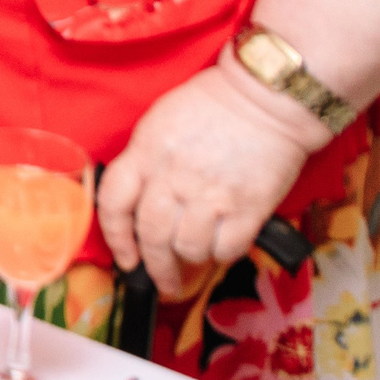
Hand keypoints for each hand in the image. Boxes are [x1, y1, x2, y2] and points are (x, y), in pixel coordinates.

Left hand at [96, 59, 328, 289]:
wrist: (266, 99)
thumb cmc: (212, 106)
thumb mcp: (159, 123)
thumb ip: (145, 161)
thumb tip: (142, 202)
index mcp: (145, 153)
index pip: (113, 203)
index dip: (115, 237)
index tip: (125, 258)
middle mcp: (172, 176)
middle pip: (151, 235)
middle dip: (154, 266)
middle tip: (162, 281)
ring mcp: (209, 194)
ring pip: (187, 248)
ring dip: (190, 261)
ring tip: (196, 260)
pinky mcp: (247, 207)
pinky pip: (226, 248)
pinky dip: (223, 254)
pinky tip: (224, 246)